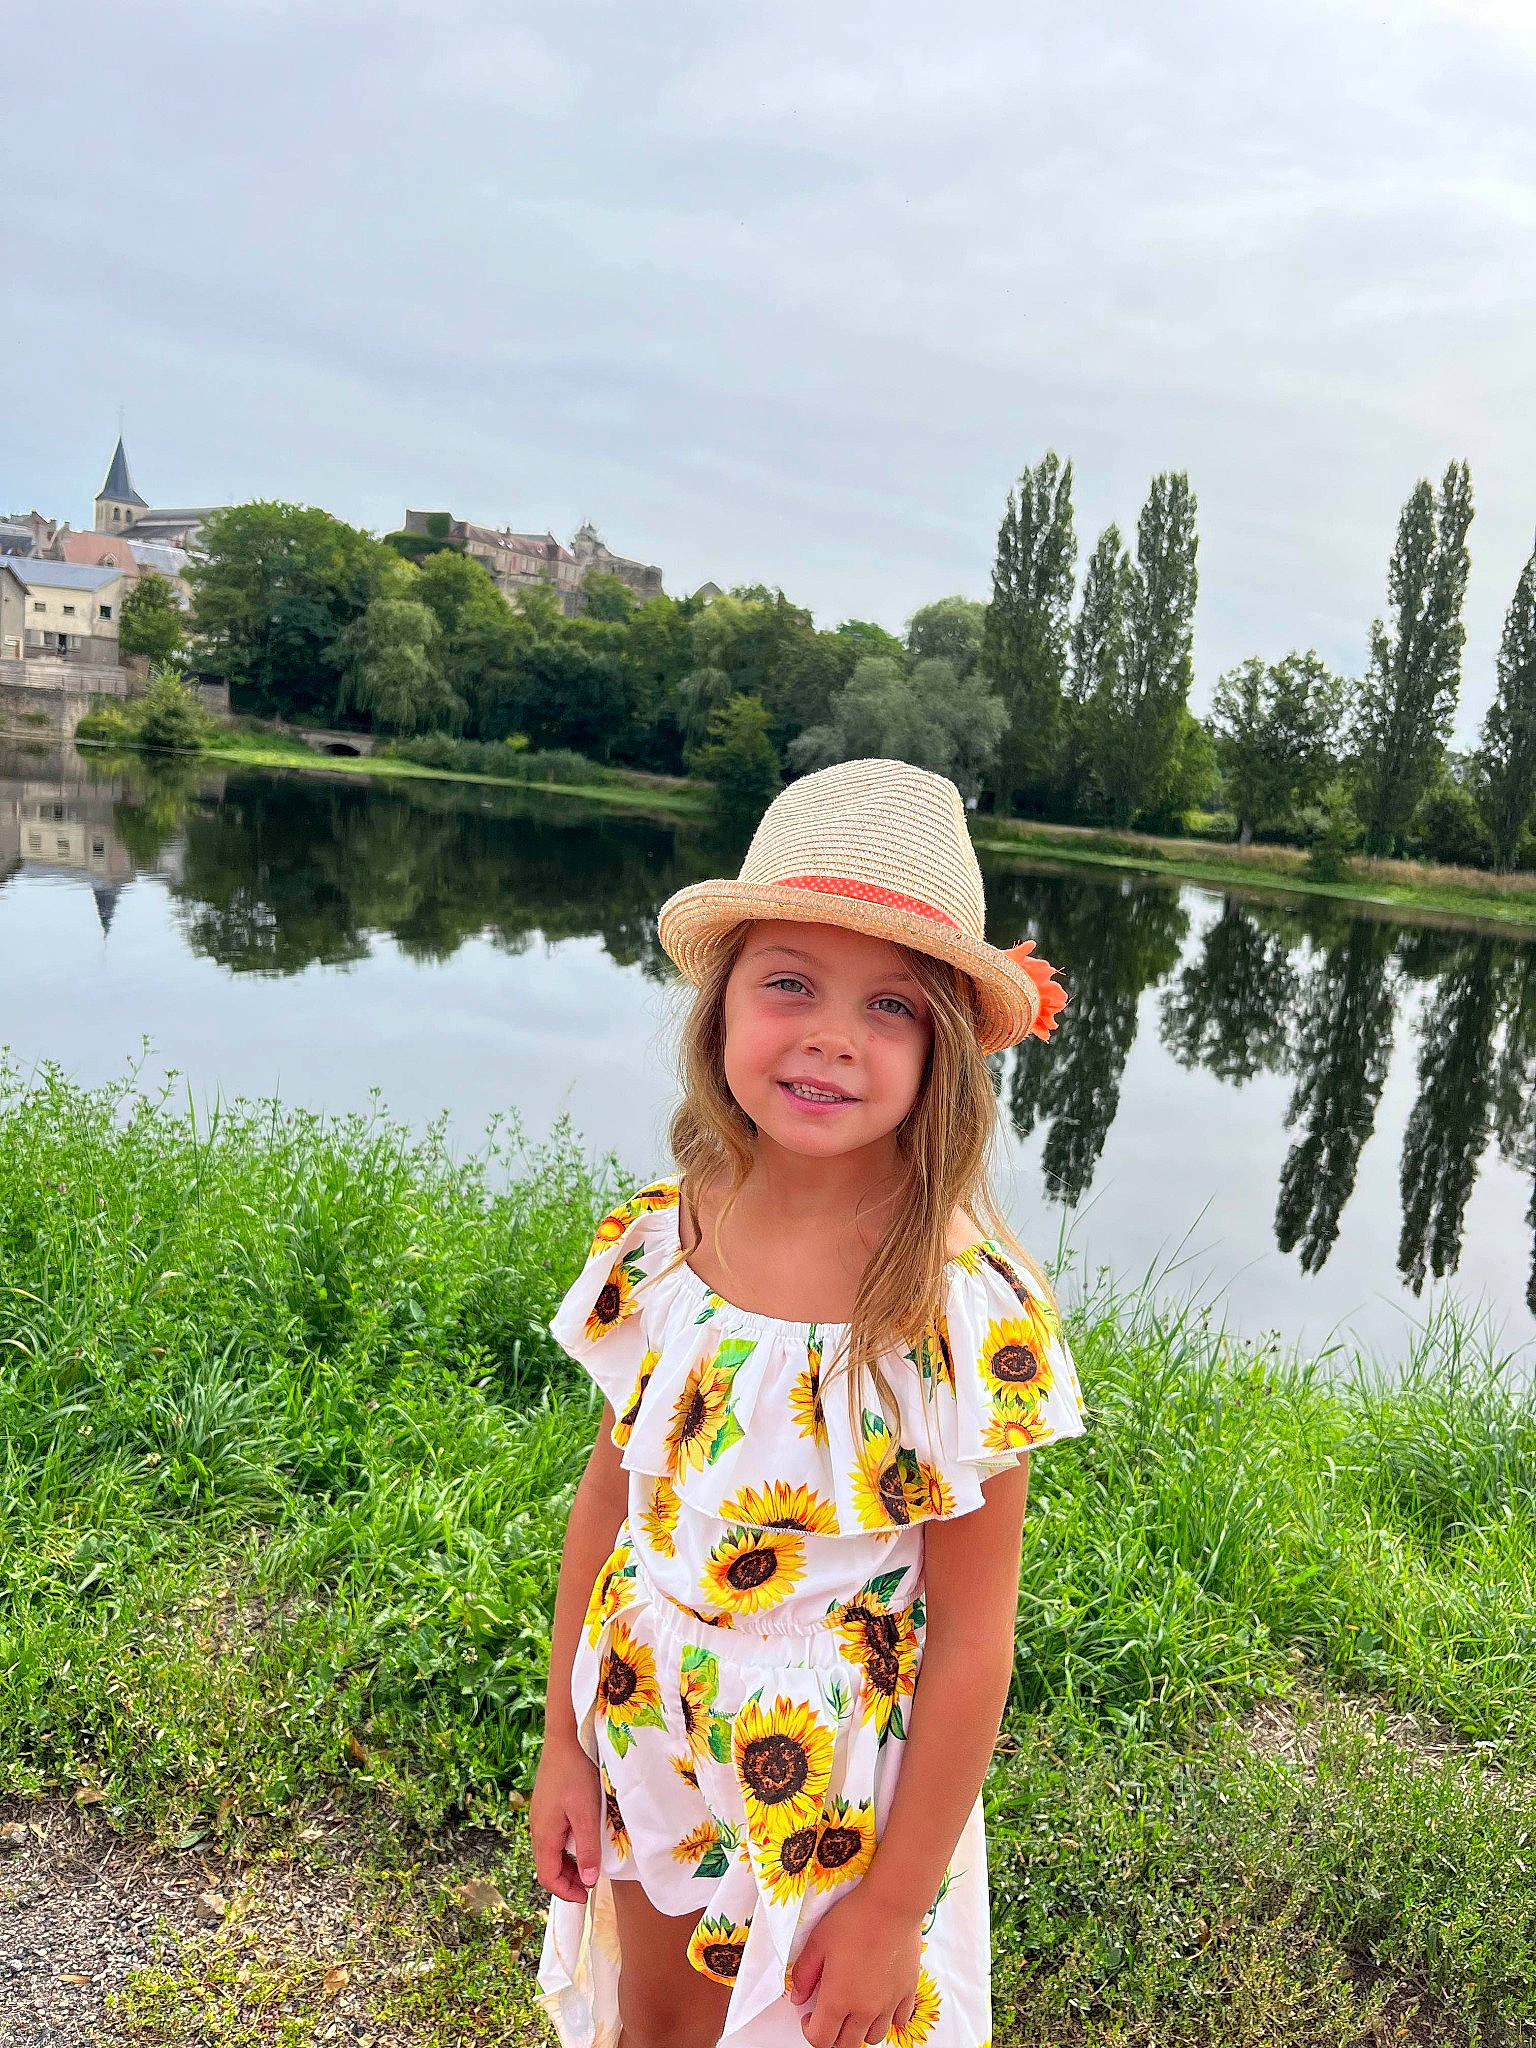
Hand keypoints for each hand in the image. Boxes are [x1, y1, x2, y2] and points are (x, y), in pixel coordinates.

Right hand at [530, 1735, 601, 1903]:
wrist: (566, 1737)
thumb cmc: (577, 1774)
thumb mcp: (587, 1814)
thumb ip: (587, 1849)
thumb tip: (588, 1881)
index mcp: (544, 1834)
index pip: (547, 1877)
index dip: (565, 1892)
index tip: (585, 1897)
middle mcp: (538, 1827)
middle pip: (547, 1865)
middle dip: (568, 1881)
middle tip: (590, 1884)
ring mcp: (541, 1815)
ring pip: (551, 1851)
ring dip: (568, 1864)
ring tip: (590, 1865)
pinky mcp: (548, 1805)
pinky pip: (554, 1836)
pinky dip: (567, 1847)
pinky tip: (583, 1840)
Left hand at [788, 1885, 922, 2046]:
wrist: (891, 1905)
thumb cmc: (855, 1918)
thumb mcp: (818, 1942)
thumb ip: (804, 1974)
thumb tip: (799, 1996)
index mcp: (838, 2000)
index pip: (821, 2039)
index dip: (810, 2031)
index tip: (809, 2016)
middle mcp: (865, 2009)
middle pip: (847, 2044)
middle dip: (833, 2035)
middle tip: (829, 2015)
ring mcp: (889, 2004)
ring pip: (873, 2036)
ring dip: (860, 2029)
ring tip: (854, 2007)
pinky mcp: (907, 1992)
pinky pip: (899, 2020)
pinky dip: (888, 2018)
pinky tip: (880, 2000)